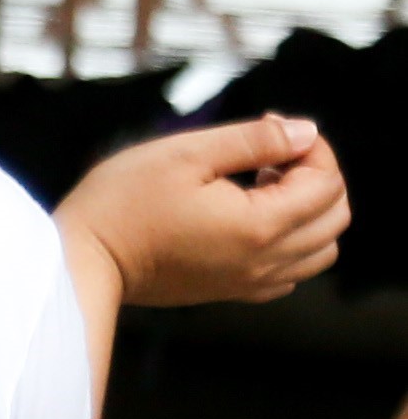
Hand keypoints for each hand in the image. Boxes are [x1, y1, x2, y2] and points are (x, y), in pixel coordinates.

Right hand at [61, 113, 346, 310]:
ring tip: (261, 187)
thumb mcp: (185, 153)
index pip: (326, 182)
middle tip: (267, 156)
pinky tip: (252, 221)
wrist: (83, 262)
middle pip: (335, 216)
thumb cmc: (122, 203)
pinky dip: (293, 244)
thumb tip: (305, 131)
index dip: (310, 146)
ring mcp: (252, 282)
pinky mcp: (233, 292)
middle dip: (316, 176)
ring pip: (321, 249)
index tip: (270, 126)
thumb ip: (254, 140)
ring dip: (309, 212)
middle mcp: (267, 260)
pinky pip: (292, 272)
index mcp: (260, 225)